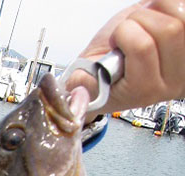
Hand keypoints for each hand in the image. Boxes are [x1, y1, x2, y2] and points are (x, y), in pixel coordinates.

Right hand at [66, 0, 184, 118]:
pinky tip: (161, 16)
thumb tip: (76, 86)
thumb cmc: (110, 62)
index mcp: (142, 90)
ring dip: (157, 10)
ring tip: (146, 23)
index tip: (115, 42)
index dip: (124, 34)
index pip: (142, 47)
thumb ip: (81, 80)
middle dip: (140, 20)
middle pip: (167, 30)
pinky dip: (169, 5)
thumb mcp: (88, 74)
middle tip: (130, 30)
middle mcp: (172, 80)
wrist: (135, 55)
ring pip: (181, 16)